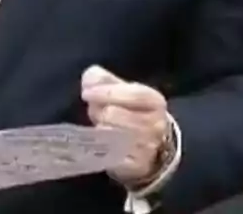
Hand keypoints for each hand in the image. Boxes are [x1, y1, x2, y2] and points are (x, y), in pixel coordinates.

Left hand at [80, 65, 171, 186]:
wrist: (151, 146)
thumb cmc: (132, 113)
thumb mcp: (122, 91)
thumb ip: (104, 80)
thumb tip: (91, 77)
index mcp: (154, 101)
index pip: (132, 94)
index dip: (106, 92)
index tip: (86, 93)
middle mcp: (156, 124)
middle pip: (115, 114)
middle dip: (100, 112)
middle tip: (97, 114)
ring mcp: (148, 147)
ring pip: (112, 134)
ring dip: (100, 129)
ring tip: (100, 126)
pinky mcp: (138, 166)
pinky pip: (112, 155)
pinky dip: (103, 148)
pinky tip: (102, 144)